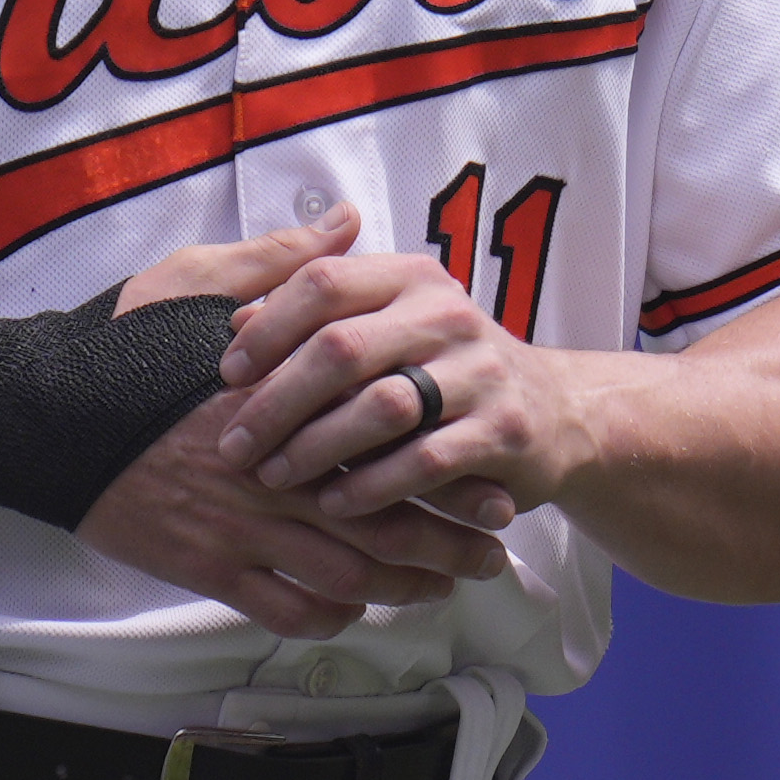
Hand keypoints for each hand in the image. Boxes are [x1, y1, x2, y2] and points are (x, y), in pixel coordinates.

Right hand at [61, 211, 515, 637]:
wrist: (35, 415)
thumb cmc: (114, 350)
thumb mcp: (192, 283)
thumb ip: (279, 262)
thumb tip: (346, 225)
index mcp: (282, 409)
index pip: (388, 447)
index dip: (451, 472)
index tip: (495, 480)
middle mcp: (271, 478)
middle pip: (385, 526)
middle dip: (450, 545)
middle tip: (493, 553)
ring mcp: (238, 530)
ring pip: (345, 579)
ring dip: (402, 590)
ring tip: (440, 587)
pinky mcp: (203, 569)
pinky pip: (284, 610)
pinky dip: (328, 616)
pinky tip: (351, 607)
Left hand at [204, 245, 602, 526]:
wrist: (554, 413)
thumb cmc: (441, 371)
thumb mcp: (386, 326)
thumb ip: (317, 318)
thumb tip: (233, 318)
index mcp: (409, 277)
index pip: (323, 282)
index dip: (266, 328)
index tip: (225, 374)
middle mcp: (447, 314)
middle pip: (342, 348)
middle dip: (277, 402)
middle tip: (234, 444)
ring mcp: (482, 371)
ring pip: (381, 407)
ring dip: (317, 447)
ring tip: (274, 476)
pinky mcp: (506, 430)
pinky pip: (425, 460)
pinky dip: (372, 484)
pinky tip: (335, 502)